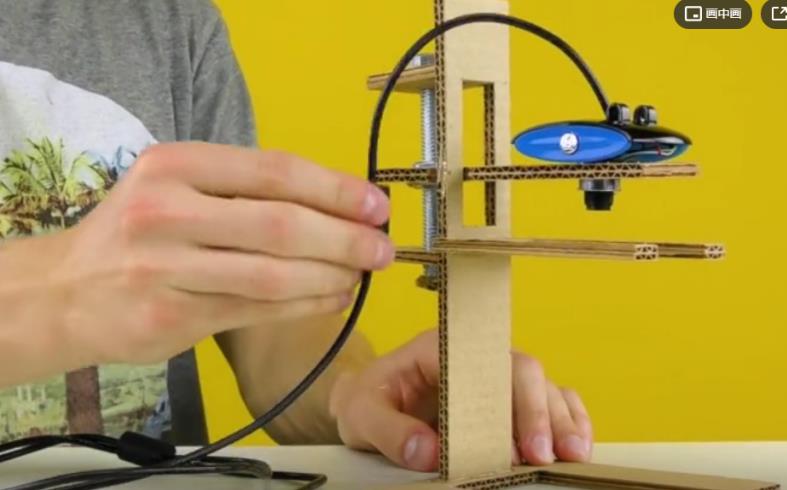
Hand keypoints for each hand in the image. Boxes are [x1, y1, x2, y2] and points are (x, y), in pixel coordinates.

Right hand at [50, 142, 392, 365]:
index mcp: (175, 166)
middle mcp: (166, 212)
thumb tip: (340, 202)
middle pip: (280, 224)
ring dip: (332, 276)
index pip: (274, 171)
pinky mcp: (172, 318)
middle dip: (345, 238)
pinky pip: (258, 310)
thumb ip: (247, 190)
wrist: (66, 291)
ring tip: (362, 274)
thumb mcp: (179, 189)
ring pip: (273, 275)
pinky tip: (333, 297)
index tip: (377, 204)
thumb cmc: (140, 232)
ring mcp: (165, 269)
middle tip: (382, 248)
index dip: (335, 188)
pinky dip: (306, 305)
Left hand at [329, 330, 591, 471]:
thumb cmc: (367, 400)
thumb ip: (390, 430)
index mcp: (443, 348)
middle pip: (526, 373)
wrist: (365, 405)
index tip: (522, 443)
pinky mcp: (504, 403)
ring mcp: (494, 380)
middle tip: (547, 456)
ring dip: (563, 420)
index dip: (513, 399)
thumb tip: (429, 453)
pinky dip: (568, 420)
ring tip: (573, 455)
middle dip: (544, 415)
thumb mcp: (362, 413)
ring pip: (544, 386)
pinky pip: (549, 402)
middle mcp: (477, 358)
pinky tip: (577, 442)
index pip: (490, 361)